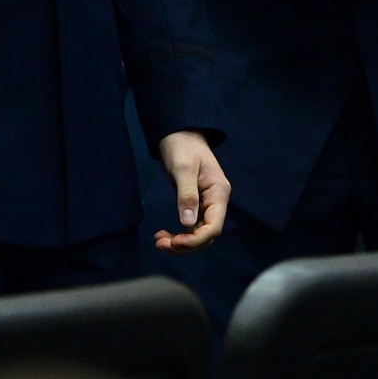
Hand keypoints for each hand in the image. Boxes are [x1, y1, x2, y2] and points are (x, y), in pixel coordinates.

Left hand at [154, 130, 230, 252]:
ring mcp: (206, 204)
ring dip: (180, 243)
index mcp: (218, 193)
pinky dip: (178, 235)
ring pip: (198, 234)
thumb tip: (187, 224)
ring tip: (159, 241)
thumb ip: (186, 195)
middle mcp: (216, 202)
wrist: (180, 133)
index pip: (213, 227)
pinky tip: (162, 235)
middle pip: (207, 235)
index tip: (175, 242)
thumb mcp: (183, 169)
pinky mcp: (196, 205)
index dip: (195, 240)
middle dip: (186, 245)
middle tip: (160, 244)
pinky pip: (191, 227)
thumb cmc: (182, 146)